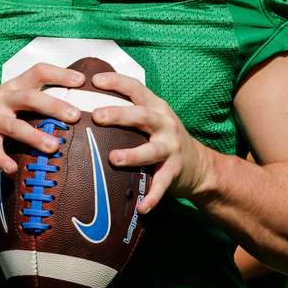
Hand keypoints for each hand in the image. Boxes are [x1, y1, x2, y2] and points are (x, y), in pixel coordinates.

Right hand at [0, 63, 83, 174]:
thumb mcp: (5, 102)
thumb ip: (30, 104)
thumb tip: (68, 109)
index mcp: (11, 87)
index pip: (38, 72)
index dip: (60, 74)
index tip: (82, 81)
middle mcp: (1, 98)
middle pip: (30, 97)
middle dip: (54, 106)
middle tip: (75, 116)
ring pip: (14, 125)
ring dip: (35, 136)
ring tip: (54, 147)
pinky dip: (2, 159)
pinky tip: (13, 170)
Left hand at [90, 72, 213, 214]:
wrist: (201, 166)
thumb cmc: (165, 140)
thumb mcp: (153, 120)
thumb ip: (130, 113)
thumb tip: (86, 108)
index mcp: (156, 108)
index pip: (136, 88)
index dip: (116, 82)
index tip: (94, 81)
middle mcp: (165, 124)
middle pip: (142, 115)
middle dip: (119, 114)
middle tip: (97, 116)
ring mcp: (171, 147)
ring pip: (151, 150)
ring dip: (133, 154)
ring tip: (114, 159)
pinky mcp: (175, 171)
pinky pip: (162, 184)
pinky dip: (152, 197)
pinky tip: (141, 207)